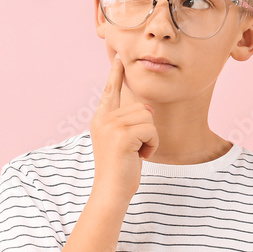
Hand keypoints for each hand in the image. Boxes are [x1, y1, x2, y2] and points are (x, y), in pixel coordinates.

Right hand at [89, 54, 157, 202]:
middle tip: (134, 150)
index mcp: (100, 119)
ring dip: (150, 138)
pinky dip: (152, 145)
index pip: (110, 91)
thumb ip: (129, 123)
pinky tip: (139, 157)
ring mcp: (111, 126)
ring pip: (148, 118)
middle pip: (141, 108)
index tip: (118, 58)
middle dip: (147, 130)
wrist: (111, 192)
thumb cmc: (119, 170)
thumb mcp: (123, 142)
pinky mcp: (122, 135)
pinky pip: (151, 130)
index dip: (115, 74)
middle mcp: (103, 119)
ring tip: (135, 153)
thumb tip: (146, 108)